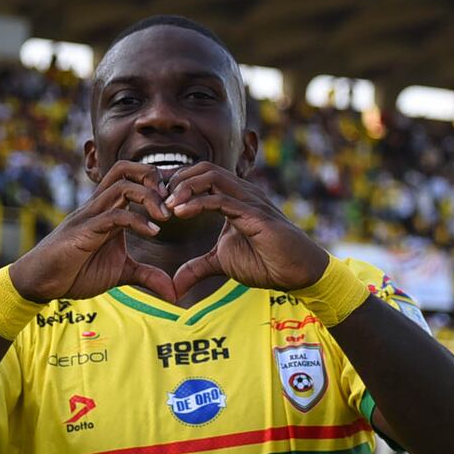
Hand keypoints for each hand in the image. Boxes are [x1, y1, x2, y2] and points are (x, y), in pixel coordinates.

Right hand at [9, 161, 176, 301]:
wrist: (41, 282)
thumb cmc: (76, 273)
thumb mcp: (121, 274)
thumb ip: (147, 276)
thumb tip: (173, 292)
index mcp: (108, 210)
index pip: (132, 178)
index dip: (157, 183)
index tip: (176, 202)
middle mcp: (99, 206)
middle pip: (125, 169)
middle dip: (152, 176)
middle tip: (171, 201)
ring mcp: (90, 216)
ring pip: (121, 186)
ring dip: (149, 197)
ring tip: (165, 217)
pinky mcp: (84, 232)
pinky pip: (114, 216)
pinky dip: (137, 221)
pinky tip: (153, 232)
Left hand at [164, 163, 329, 298]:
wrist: (297, 272)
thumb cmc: (266, 262)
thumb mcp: (221, 263)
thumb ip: (196, 268)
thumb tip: (174, 286)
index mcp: (233, 197)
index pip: (200, 176)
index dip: (176, 184)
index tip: (156, 202)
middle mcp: (241, 192)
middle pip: (203, 167)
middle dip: (176, 180)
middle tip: (157, 201)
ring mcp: (249, 199)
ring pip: (211, 175)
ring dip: (184, 187)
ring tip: (167, 206)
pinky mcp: (254, 213)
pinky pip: (221, 199)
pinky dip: (197, 203)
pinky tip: (180, 213)